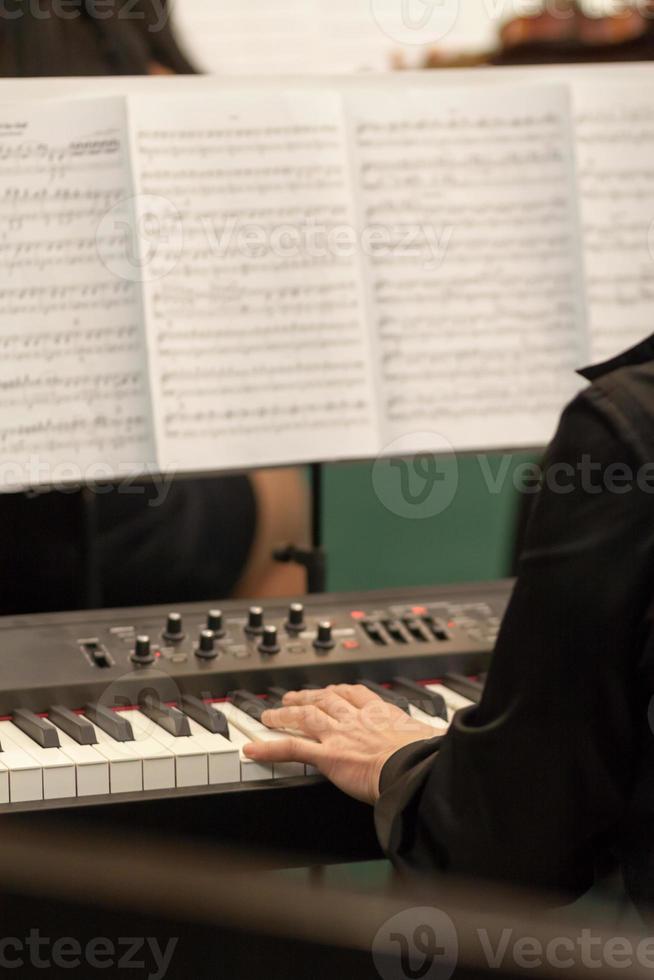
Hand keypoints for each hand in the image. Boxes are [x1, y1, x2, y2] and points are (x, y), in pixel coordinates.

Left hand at [242, 684, 442, 803]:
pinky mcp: (327, 756)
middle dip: (307, 697)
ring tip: (269, 714)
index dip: (340, 691)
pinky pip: (291, 749)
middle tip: (293, 696)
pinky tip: (253, 750)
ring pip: (305, 718)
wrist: (415, 769)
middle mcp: (356, 719)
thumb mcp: (428, 738)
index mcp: (381, 713)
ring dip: (285, 715)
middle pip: (325, 700)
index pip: (356, 694)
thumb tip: (436, 743)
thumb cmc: (426, 757)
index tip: (333, 690)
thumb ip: (424, 738)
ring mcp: (338, 735)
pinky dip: (269, 748)